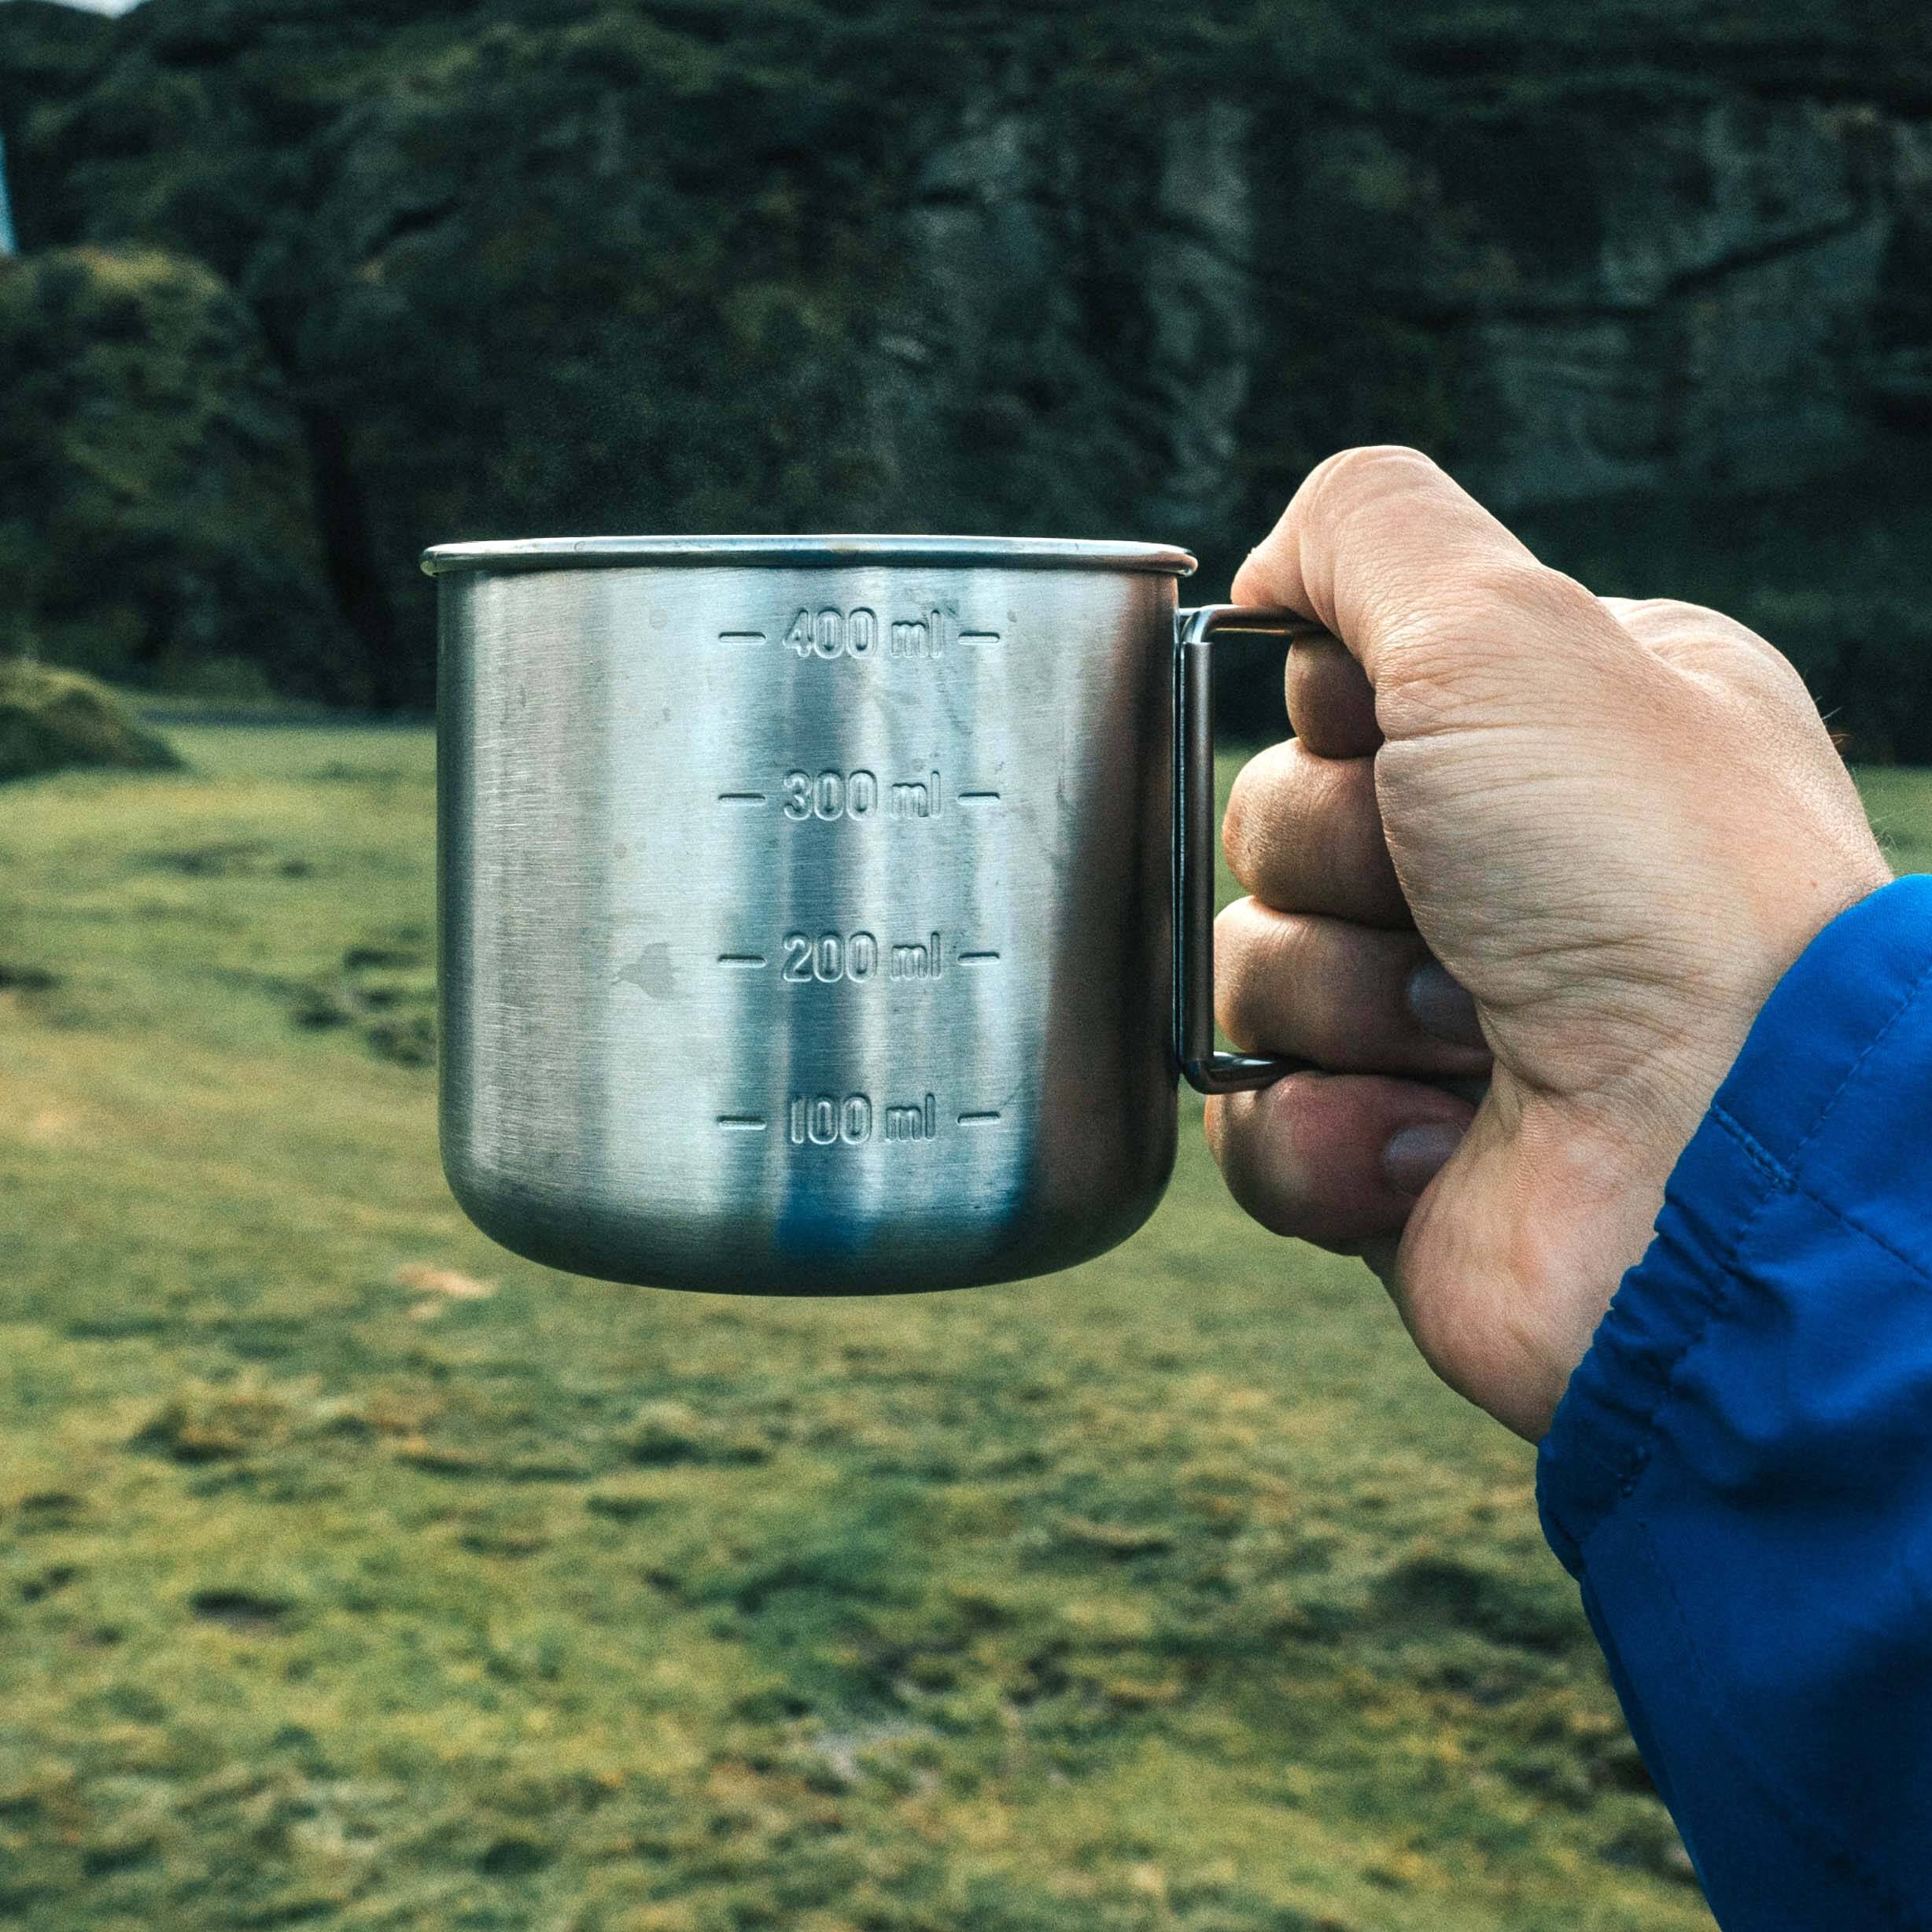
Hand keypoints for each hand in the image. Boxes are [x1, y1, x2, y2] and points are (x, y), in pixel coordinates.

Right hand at [1207, 448, 1890, 1438]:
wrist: (1715, 1157)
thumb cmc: (1647, 878)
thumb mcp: (1510, 627)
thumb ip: (1372, 532)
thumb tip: (1272, 571)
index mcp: (1545, 731)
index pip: (1334, 689)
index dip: (1335, 716)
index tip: (1396, 739)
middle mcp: (1498, 866)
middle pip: (1272, 825)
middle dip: (1339, 867)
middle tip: (1451, 909)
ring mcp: (1442, 1017)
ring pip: (1249, 971)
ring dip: (1340, 1004)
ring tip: (1468, 1041)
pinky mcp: (1393, 1150)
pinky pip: (1255, 1117)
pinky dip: (1324, 1129)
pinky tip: (1431, 1142)